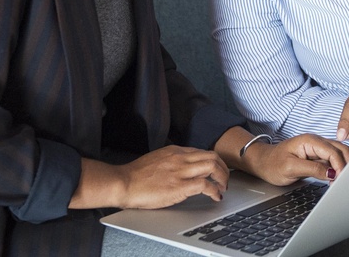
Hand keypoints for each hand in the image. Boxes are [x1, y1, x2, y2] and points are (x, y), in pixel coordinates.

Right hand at [71, 145, 231, 210]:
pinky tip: (215, 196)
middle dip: (223, 168)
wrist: (124, 182)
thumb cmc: (137, 175)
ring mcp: (181, 171)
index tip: (216, 170)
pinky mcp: (180, 186)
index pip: (202, 152)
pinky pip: (205, 185)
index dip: (213, 162)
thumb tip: (182, 167)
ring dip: (222, 178)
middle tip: (224, 179)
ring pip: (212, 166)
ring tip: (223, 188)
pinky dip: (214, 190)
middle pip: (212, 156)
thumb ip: (172, 160)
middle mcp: (182, 157)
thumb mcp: (158, 158)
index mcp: (176, 151)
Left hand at [243, 134, 348, 184]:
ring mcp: (317, 148)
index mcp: (310, 141)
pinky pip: (332, 160)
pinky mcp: (317, 156)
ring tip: (340, 181)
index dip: (340, 166)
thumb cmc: (273, 164)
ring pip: (339, 153)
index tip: (340, 181)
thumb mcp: (291, 168)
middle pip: (341, 149)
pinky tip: (335, 179)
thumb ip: (313, 169)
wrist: (263, 162)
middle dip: (346, 164)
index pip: (333, 151)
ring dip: (343, 166)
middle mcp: (316, 142)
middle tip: (344, 182)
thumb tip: (332, 173)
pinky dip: (337, 168)